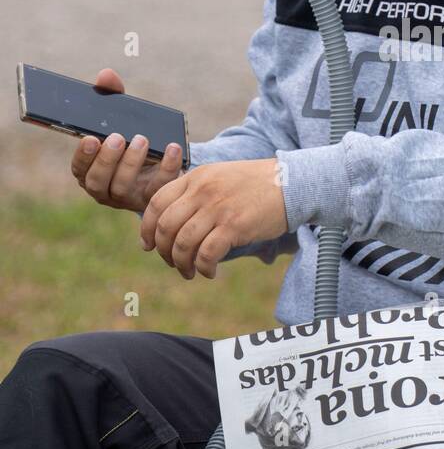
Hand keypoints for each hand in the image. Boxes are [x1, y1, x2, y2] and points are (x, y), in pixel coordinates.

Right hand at [71, 68, 184, 212]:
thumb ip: (111, 98)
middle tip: (118, 137)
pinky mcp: (152, 197)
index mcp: (89, 170)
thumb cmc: (130, 139)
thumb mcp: (121, 119)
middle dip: (107, 159)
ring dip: (132, 163)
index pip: (79, 168)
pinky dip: (167, 167)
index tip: (90, 137)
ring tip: (142, 139)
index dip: (82, 155)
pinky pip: (159, 188)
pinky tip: (173, 148)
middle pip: (98, 181)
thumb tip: (106, 75)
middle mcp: (104, 188)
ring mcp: (127, 196)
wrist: (160, 164)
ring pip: (122, 187)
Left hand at [139, 158, 287, 279]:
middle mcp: (202, 191)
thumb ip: (196, 192)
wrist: (291, 182)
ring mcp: (217, 208)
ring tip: (189, 272)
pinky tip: (209, 272)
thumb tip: (174, 221)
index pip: (156, 203)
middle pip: (165, 227)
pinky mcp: (234, 226)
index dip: (146, 228)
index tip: (148, 245)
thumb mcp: (220, 176)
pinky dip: (203, 268)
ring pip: (183, 243)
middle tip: (172, 263)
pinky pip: (206, 254)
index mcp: (196, 177)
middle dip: (163, 251)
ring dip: (181, 264)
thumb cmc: (256, 184)